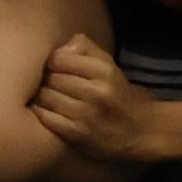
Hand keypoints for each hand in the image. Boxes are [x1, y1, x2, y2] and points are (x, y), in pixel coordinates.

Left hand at [31, 34, 158, 160]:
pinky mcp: (77, 134)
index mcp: (105, 71)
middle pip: (50, 78)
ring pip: (45, 96)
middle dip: (45, 80)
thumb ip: (86, 49)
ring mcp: (86, 114)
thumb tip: (61, 47)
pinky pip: (45, 117)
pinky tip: (48, 111)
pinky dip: (41, 112)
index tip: (55, 69)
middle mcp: (96, 92)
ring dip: (41, 96)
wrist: (141, 132)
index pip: (59, 58)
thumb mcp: (110, 66)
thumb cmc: (119, 96)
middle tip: (48, 84)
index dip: (52, 62)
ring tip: (47, 97)